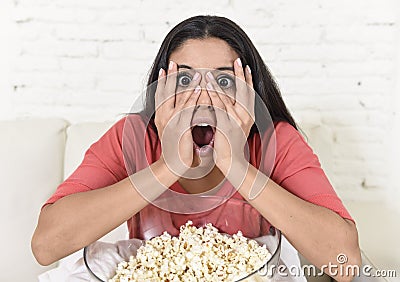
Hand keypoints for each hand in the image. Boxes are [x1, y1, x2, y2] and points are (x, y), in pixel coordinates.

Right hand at [154, 61, 200, 174]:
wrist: (172, 165)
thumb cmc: (175, 148)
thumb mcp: (172, 130)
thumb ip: (176, 117)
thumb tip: (182, 107)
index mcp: (160, 116)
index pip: (159, 95)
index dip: (162, 81)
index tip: (165, 69)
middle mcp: (162, 117)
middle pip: (165, 92)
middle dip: (170, 77)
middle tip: (173, 63)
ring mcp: (170, 122)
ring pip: (178, 99)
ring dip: (187, 85)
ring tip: (195, 74)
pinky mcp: (180, 127)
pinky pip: (188, 109)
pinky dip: (194, 98)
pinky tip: (199, 90)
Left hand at [205, 58, 254, 174]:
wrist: (231, 161)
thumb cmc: (231, 143)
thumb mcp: (237, 126)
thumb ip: (235, 113)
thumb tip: (230, 99)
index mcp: (250, 115)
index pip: (250, 93)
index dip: (247, 78)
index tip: (245, 66)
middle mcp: (246, 116)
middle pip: (244, 91)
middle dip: (240, 75)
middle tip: (237, 60)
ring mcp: (237, 121)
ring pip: (228, 97)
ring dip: (218, 84)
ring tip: (211, 73)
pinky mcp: (226, 125)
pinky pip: (218, 107)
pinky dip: (212, 96)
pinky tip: (206, 88)